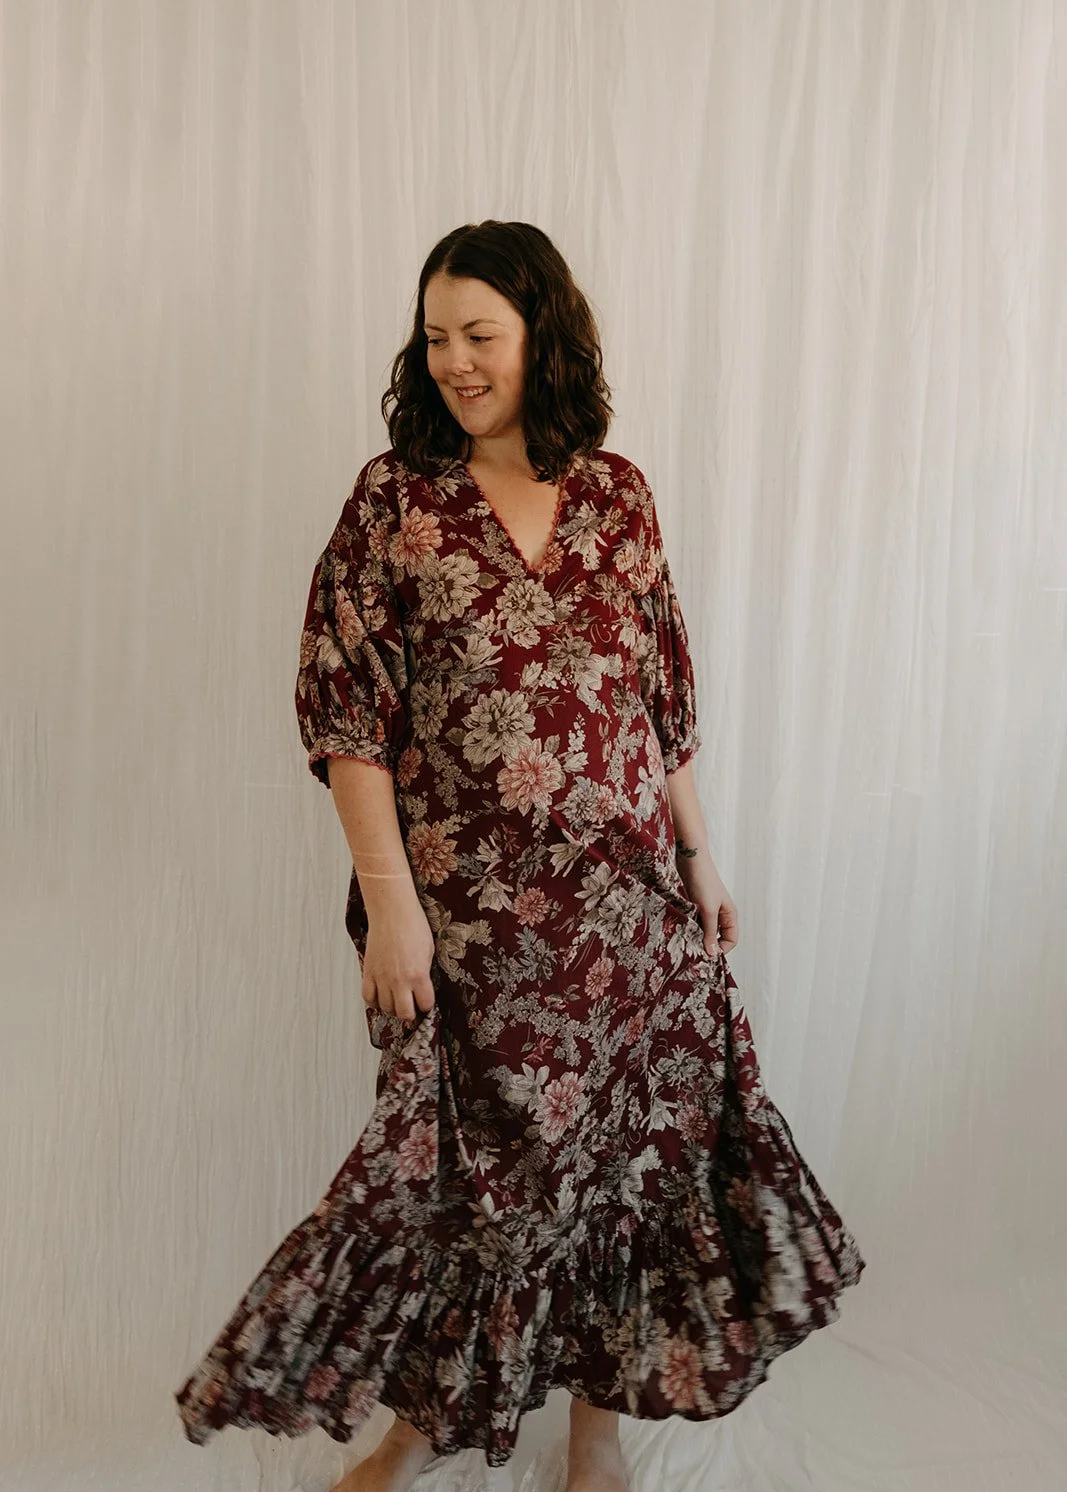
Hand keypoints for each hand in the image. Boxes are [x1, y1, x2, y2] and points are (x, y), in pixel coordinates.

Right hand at [360, 898, 436, 1025]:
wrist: (391, 911)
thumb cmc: (412, 925)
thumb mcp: (428, 950)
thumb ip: (425, 972)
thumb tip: (422, 985)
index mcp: (418, 975)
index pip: (425, 1004)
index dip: (427, 1004)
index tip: (425, 1002)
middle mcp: (399, 980)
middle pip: (404, 1013)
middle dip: (410, 1013)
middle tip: (411, 1007)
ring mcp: (382, 977)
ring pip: (386, 1007)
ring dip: (392, 1007)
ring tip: (397, 1001)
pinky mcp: (369, 971)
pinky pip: (368, 997)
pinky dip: (374, 1001)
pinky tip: (380, 997)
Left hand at [677, 857, 738, 957]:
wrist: (691, 859)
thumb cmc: (703, 882)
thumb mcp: (708, 910)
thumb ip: (710, 932)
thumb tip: (712, 954)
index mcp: (730, 915)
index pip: (731, 940)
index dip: (721, 949)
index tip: (705, 953)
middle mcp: (721, 914)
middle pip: (718, 937)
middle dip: (707, 944)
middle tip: (693, 949)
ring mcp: (708, 909)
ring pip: (705, 930)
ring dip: (696, 935)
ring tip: (685, 939)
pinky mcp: (696, 905)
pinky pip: (695, 922)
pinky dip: (690, 927)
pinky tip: (681, 929)